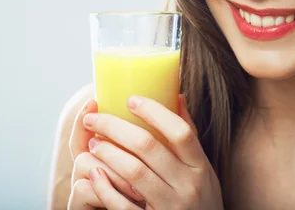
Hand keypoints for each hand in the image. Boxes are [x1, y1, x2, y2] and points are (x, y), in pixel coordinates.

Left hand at [82, 95, 223, 209]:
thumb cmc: (199, 198)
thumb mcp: (201, 169)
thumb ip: (187, 137)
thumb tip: (176, 96)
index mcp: (200, 167)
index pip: (180, 132)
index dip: (154, 112)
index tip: (130, 99)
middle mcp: (188, 186)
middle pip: (149, 147)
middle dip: (116, 128)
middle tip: (94, 119)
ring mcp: (171, 207)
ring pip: (134, 172)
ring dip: (108, 153)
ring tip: (93, 142)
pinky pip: (124, 205)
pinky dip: (105, 187)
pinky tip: (94, 173)